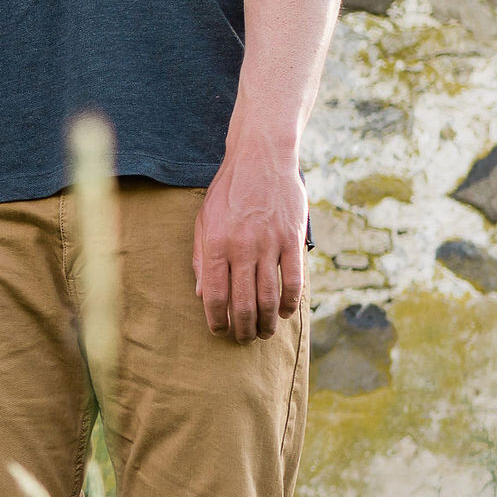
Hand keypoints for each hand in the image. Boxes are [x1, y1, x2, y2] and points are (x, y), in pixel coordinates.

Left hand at [194, 138, 305, 341]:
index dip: (217, 321)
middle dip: (243, 329)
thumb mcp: (204, 220)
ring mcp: (269, 244)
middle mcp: (242, 247)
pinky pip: (294, 280)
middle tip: (244, 339)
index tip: (220, 332)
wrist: (261, 157)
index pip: (214, 296)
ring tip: (264, 333)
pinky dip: (290, 302)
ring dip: (267, 322)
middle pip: (243, 303)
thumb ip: (201, 258)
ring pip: (269, 297)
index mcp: (216, 244)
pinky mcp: (292, 239)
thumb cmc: (228, 191)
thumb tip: (202, 294)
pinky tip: (285, 312)